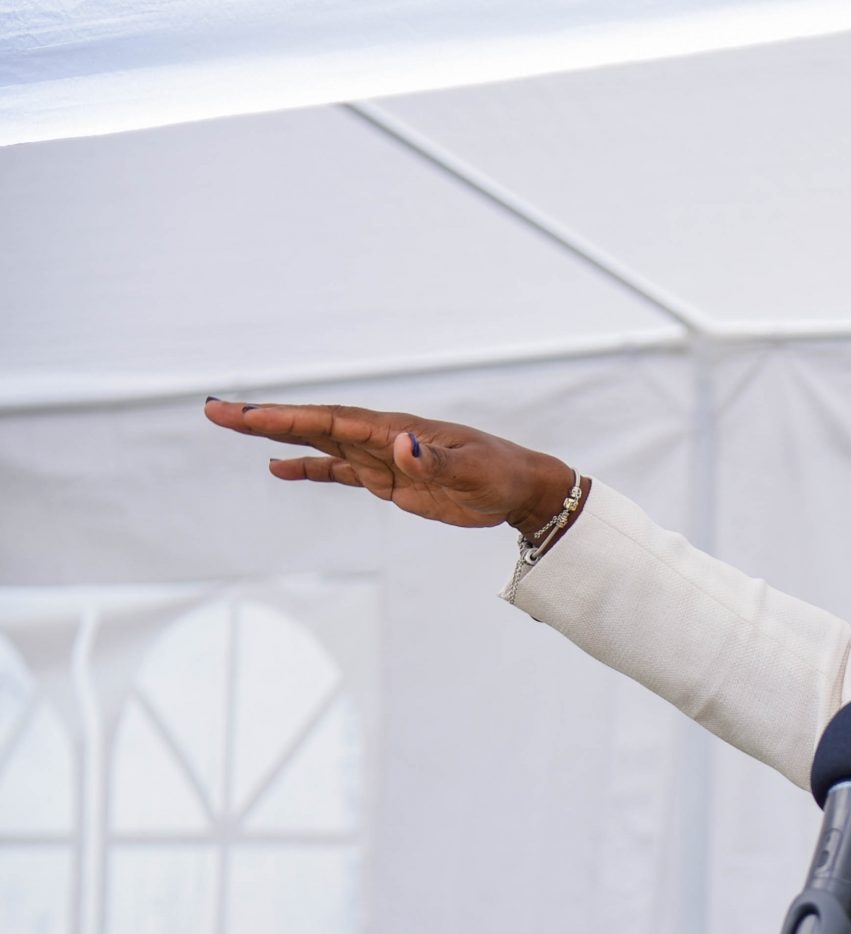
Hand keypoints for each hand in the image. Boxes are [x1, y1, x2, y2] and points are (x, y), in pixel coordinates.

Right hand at [203, 399, 573, 535]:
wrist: (518, 489)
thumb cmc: (498, 474)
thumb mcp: (471, 470)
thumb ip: (433, 459)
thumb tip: (403, 445)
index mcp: (396, 430)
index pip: (330, 420)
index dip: (287, 418)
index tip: (246, 415)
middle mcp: (381, 438)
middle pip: (312, 425)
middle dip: (264, 419)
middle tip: (215, 412)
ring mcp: (381, 458)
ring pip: (319, 443)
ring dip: (277, 437)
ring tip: (234, 428)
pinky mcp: (388, 480)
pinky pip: (339, 471)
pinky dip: (308, 467)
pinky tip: (279, 468)